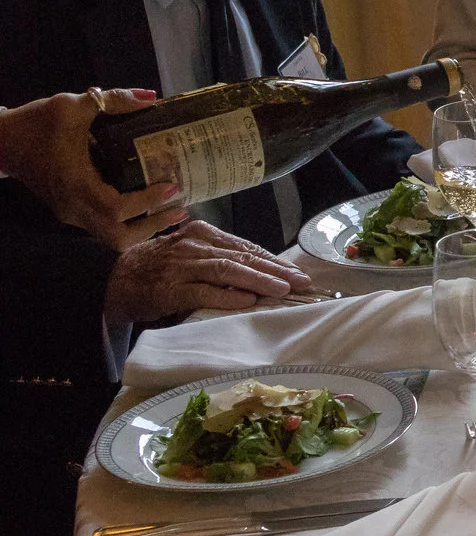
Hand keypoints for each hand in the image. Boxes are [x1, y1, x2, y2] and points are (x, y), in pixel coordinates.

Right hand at [0, 90, 185, 249]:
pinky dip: (127, 222)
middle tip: (181, 208)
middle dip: (152, 226)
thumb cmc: (35, 123)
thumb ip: (114, 100)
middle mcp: (72, 206)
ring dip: (141, 228)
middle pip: (116, 235)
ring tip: (170, 211)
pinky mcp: (68, 211)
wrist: (0, 140)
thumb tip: (152, 97)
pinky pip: (102, 227)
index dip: (146, 202)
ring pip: (109, 236)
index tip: (172, 187)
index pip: (116, 208)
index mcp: (75, 184)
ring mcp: (69, 213)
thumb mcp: (73, 105)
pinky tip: (147, 207)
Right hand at [103, 220, 314, 329]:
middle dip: (276, 270)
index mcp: (203, 234)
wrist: (112, 281)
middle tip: (302, 282)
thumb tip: (262, 274)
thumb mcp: (191, 256)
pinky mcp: (168, 288)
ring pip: (227, 270)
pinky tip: (248, 300)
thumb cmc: (158, 270)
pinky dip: (227, 296)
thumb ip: (220, 261)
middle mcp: (194, 246)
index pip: (247, 247)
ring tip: (283, 289)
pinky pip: (202, 291)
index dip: (275, 260)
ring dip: (259, 280)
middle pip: (243, 257)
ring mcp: (180, 266)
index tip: (298, 272)